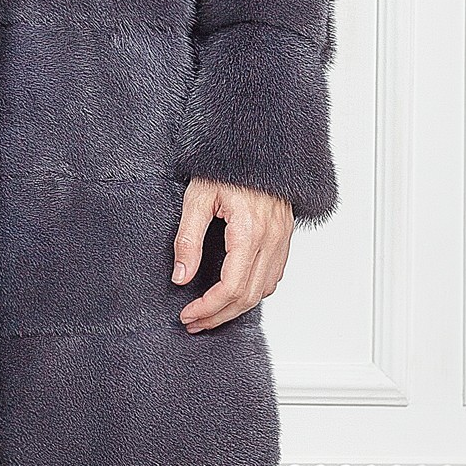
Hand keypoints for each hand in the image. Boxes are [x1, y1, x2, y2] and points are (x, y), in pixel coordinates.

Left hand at [172, 177, 292, 330]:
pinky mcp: (284, 236)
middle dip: (219, 316)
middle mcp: (271, 238)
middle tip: (194, 322)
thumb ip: (188, 239)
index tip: (188, 314)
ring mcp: (281, 238)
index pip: (231, 287)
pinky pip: (273, 276)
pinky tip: (234, 294)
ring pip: (264, 291)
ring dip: (237, 309)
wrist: (257, 143)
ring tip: (210, 314)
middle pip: (249, 296)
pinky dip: (254, 292)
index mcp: (249, 231)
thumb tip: (181, 277)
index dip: (208, 307)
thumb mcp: (197, 198)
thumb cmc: (226, 164)